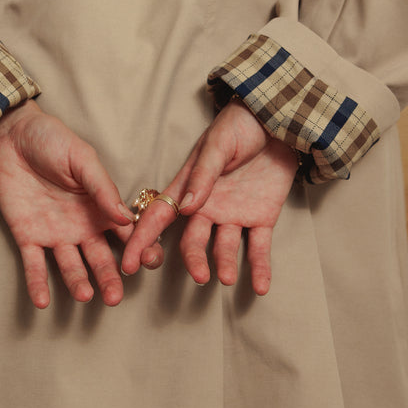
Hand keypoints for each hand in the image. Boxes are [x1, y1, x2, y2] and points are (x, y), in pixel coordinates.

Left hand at [0, 100, 134, 308]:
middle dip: (110, 278)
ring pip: (71, 266)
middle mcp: (82, 226)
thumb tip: (126, 218)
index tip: (149, 262)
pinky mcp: (27, 236)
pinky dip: (38, 284)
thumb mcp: (83, 159)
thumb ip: (102, 189)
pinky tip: (43, 302)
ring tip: (85, 296)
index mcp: (101, 207)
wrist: (12, 134)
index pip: (127, 234)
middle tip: (115, 297)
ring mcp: (55, 234)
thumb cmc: (53, 140)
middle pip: (101, 259)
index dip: (140, 248)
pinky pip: (34, 265)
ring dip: (78, 283)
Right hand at [122, 99, 297, 293]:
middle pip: (192, 239)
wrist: (276, 121)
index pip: (160, 216)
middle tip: (199, 275)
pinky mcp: (261, 217)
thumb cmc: (239, 126)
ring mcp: (234, 214)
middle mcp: (207, 206)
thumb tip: (184, 207)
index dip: (143, 240)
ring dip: (224, 264)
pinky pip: (258, 248)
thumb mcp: (218, 145)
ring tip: (225, 278)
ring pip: (224, 248)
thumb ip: (203, 176)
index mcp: (189, 187)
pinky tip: (259, 287)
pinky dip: (259, 268)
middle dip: (192, 260)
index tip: (131, 264)